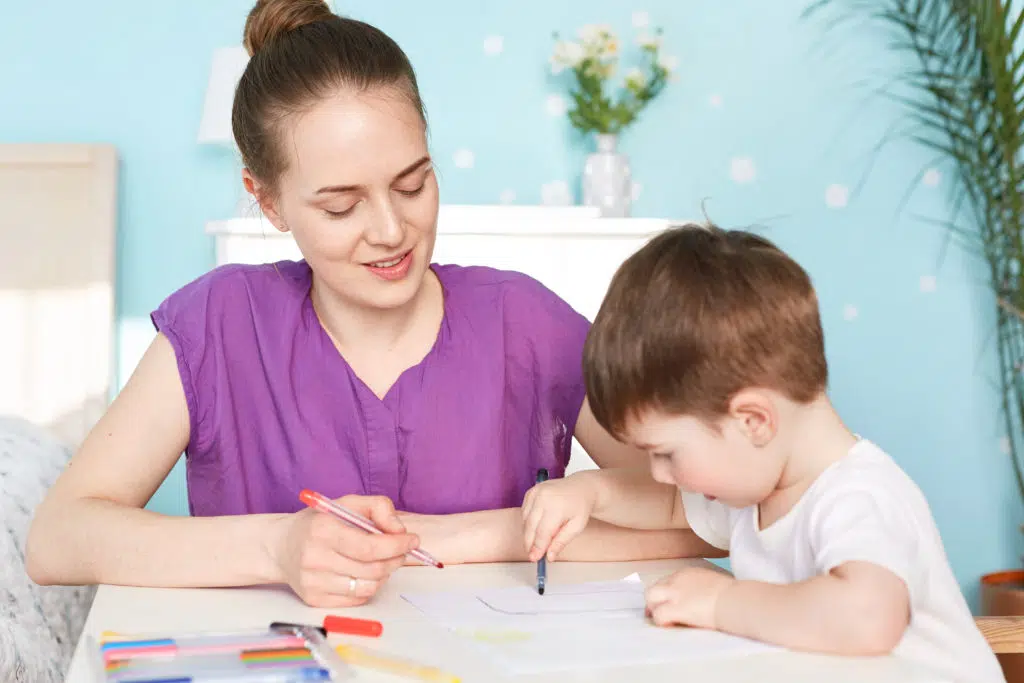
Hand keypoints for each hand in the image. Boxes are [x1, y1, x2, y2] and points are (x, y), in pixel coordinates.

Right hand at [267, 495, 419, 607]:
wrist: (281, 546)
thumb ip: (378, 508)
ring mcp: (313, 582)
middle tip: (402, 551)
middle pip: (373, 569)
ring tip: (382, 561)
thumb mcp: (346, 503)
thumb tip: (400, 531)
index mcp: (323, 530)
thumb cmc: (319, 523)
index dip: (397, 545)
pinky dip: (369, 585)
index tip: (413, 540)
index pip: (370, 547)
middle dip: (396, 559)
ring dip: (385, 574)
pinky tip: (364, 573)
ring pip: (368, 586)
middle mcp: (315, 558)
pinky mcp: (314, 599)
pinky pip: (357, 598)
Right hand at [521, 472, 599, 561]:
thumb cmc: (580, 506)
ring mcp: (536, 493)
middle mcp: (544, 497)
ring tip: (536, 543)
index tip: (535, 558)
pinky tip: (535, 529)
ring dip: (528, 534)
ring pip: (525, 520)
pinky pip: (524, 512)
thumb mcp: (577, 527)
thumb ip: (561, 541)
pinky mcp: (531, 492)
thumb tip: (549, 556)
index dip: (537, 547)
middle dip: (530, 543)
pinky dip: (527, 523)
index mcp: (557, 506)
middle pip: (531, 526)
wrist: (581, 487)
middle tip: (532, 555)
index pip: (543, 532)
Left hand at [645, 567, 735, 629]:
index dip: (667, 595)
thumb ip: (703, 589)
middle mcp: (678, 580)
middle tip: (658, 613)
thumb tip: (705, 600)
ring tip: (663, 620)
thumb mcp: (714, 585)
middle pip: (655, 587)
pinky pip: (659, 615)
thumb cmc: (734, 596)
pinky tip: (670, 626)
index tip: (671, 604)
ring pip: (650, 596)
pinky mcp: (677, 608)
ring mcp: (676, 593)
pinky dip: (661, 621)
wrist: (736, 600)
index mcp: (688, 573)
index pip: (668, 581)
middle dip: (654, 601)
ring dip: (653, 608)